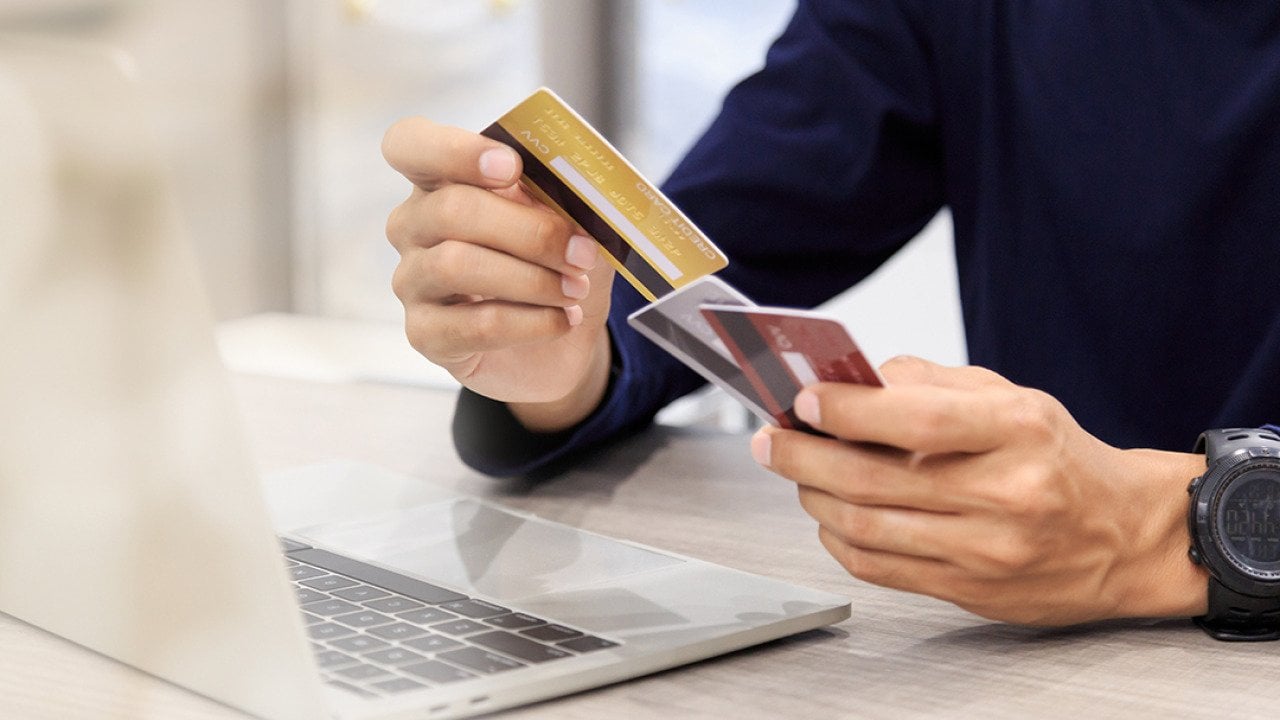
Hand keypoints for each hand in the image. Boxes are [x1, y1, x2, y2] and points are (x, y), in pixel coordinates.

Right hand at [382, 117, 616, 430]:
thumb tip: (572, 192)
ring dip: (532, 279)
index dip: (455, 150)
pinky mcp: (425, 334)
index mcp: (441, 181)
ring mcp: (412, 281)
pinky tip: (562, 320)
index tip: (511, 167)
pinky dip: (530, 322)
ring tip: (574, 289)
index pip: (410, 145)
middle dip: (529, 231)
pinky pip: (474, 324)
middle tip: (581, 253)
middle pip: (452, 210)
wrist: (557, 343)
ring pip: (457, 266)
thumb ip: (560, 198)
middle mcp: (413, 226)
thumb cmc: (553, 267)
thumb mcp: (569, 223)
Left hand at [751, 355, 1208, 625]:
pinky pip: (877, 568)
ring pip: (863, 526)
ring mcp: (985, 550)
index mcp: (1016, 431)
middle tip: (770, 438)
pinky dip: (836, 539)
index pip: (913, 420)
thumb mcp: (1013, 397)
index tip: (802, 399)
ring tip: (794, 470)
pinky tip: (826, 513)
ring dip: (811, 495)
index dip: (845, 410)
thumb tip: (852, 381)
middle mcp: (1003, 494)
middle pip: (871, 479)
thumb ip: (930, 383)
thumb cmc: (1058, 458)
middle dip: (802, 455)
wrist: (1125, 537)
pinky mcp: (968, 590)